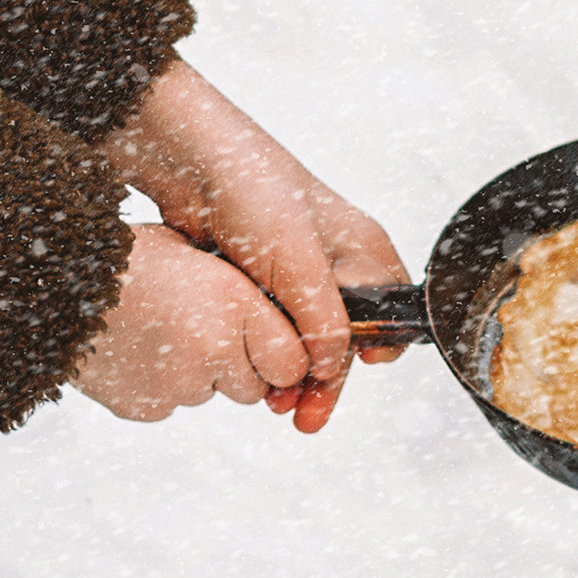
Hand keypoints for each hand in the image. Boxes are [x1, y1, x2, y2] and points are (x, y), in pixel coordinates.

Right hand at [71, 221, 310, 422]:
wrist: (56, 284)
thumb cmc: (130, 259)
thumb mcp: (195, 256)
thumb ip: (243, 297)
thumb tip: (281, 335)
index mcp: (234, 303)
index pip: (293, 361)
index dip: (280, 354)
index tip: (264, 343)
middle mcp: (216, 350)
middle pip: (255, 387)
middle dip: (239, 367)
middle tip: (200, 331)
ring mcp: (181, 386)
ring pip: (210, 394)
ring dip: (198, 374)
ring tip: (158, 332)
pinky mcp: (149, 408)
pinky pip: (170, 404)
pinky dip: (159, 384)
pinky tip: (133, 349)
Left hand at [99, 57, 409, 433]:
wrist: (187, 163)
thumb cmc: (253, 190)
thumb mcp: (300, 263)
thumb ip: (324, 321)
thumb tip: (333, 369)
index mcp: (364, 249)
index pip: (390, 315)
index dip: (376, 349)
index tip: (356, 374)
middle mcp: (335, 263)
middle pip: (344, 339)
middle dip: (324, 379)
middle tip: (301, 414)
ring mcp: (294, 274)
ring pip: (303, 341)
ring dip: (291, 376)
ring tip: (273, 404)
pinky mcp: (257, 282)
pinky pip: (270, 330)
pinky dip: (263, 355)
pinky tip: (252, 374)